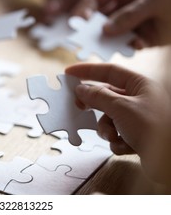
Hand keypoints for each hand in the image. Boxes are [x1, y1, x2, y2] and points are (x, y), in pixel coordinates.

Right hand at [66, 63, 170, 184]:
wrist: (169, 161)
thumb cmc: (153, 128)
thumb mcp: (121, 108)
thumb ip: (98, 96)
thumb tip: (81, 89)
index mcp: (140, 85)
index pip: (109, 71)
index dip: (88, 70)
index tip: (69, 73)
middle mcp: (140, 99)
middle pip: (107, 96)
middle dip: (94, 105)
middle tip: (78, 106)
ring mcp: (138, 117)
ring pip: (109, 118)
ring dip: (106, 129)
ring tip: (113, 136)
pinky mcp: (137, 135)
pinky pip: (116, 133)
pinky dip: (117, 141)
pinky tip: (125, 147)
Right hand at [73, 0, 170, 48]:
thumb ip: (130, 14)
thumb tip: (106, 30)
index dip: (83, 11)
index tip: (76, 24)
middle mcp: (122, 5)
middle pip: (98, 19)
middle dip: (90, 31)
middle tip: (81, 43)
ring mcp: (130, 22)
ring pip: (110, 35)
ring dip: (107, 43)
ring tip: (102, 50)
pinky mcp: (141, 38)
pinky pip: (127, 45)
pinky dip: (128, 48)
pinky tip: (134, 47)